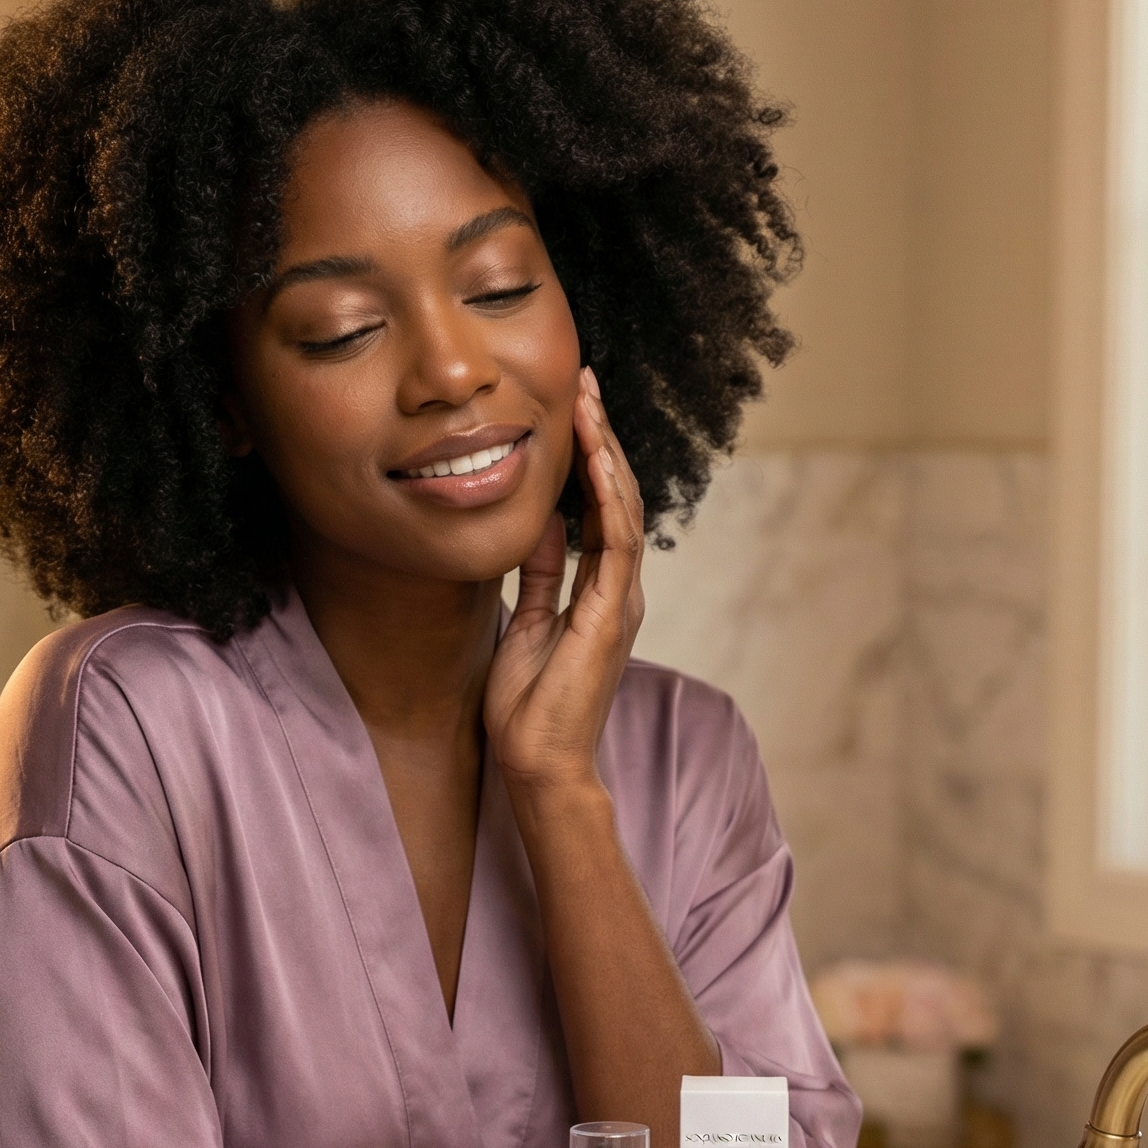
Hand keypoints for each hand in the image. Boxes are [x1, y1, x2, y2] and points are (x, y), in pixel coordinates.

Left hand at [483, 368, 644, 796]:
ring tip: (589, 401)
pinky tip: (595, 455)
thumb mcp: (525, 622)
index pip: (598, 509)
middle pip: (616, 498)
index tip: (571, 410)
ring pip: (622, 508)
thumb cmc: (527, 708)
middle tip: (584, 383)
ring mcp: (620, 600)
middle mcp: (617, 590)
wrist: (537, 764)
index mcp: (597, 592)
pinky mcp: (612, 614)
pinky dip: (608, 494)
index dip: (587, 458)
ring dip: (606, 452)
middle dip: (600, 438)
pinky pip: (617, 541)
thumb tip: (542, 524)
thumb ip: (540, 574)